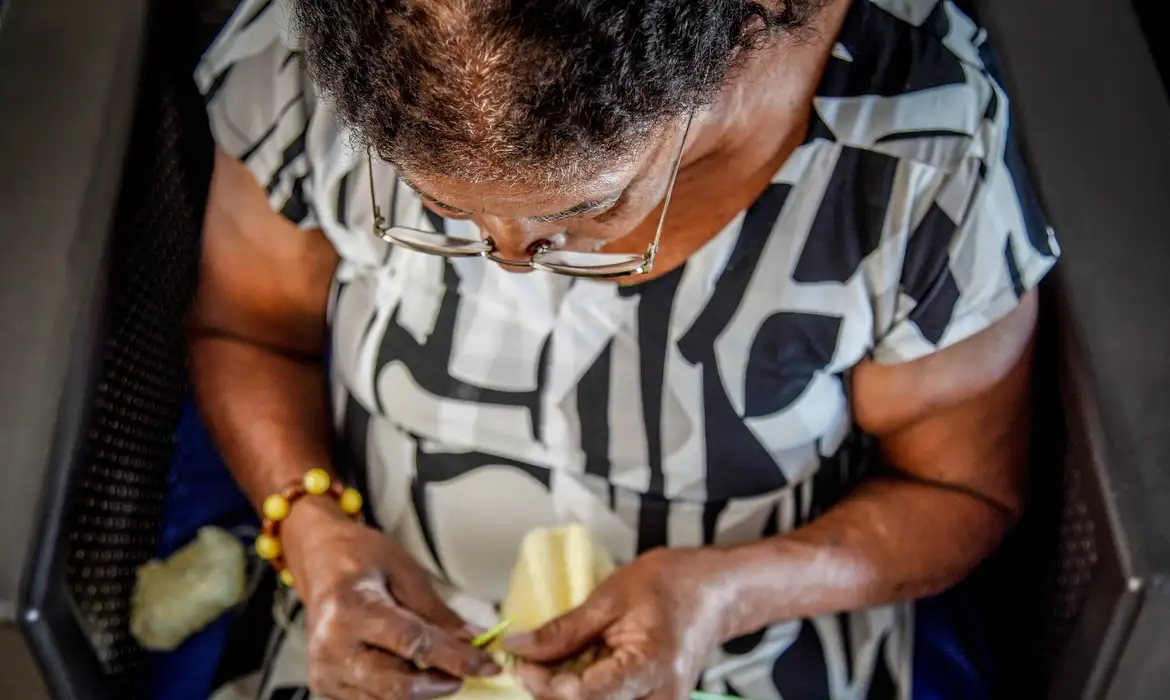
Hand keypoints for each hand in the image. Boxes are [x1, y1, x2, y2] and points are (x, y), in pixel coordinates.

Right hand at [282, 498, 500, 699]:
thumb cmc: (360, 558)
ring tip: (443, 670)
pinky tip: (416, 673)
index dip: (456, 658)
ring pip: (387, 699)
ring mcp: (326, 672)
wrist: (322, 563)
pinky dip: (401, 692)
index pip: (413, 644)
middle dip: (440, 683)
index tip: (487, 664)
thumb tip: (475, 640)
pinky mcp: (327, 687)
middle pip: (398, 684)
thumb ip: (438, 613)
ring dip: (423, 690)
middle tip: (467, 672)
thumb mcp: (405, 571)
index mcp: (350, 609)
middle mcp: (331, 647)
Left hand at [504, 547, 740, 699]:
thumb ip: (564, 630)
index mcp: (650, 667)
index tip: (520, 662)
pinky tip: (576, 672)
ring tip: (555, 664)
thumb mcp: (610, 597)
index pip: (583, 696)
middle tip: (531, 663)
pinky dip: (585, 693)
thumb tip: (518, 648)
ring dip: (566, 694)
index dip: (543, 683)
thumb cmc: (670, 584)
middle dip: (550, 692)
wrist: (716, 592)